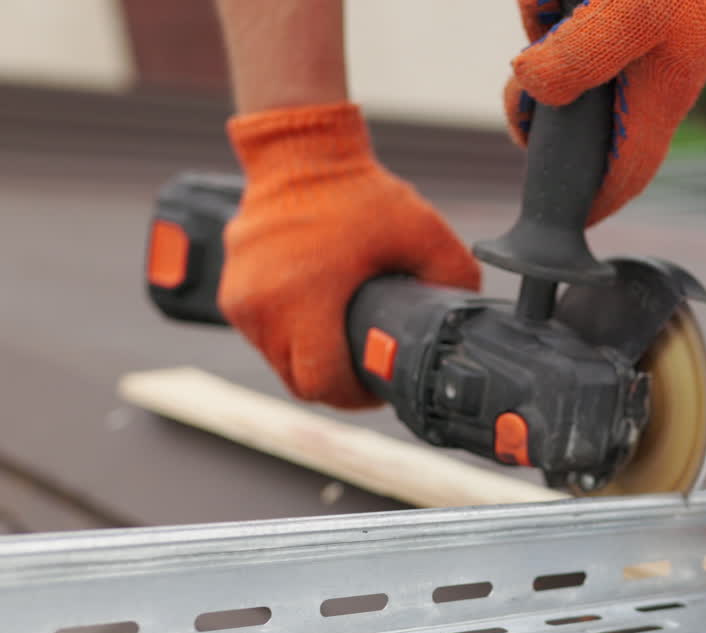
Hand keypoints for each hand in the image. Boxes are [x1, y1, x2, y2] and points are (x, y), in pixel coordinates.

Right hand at [218, 102, 480, 408]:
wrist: (300, 154)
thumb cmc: (360, 194)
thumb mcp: (425, 233)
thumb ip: (453, 278)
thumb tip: (466, 318)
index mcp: (307, 297)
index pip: (323, 383)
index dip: (356, 396)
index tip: (378, 386)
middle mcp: (263, 305)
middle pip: (298, 381)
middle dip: (335, 384)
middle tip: (365, 370)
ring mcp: (241, 300)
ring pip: (278, 362)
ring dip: (309, 362)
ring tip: (342, 343)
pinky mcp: (231, 292)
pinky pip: (262, 337)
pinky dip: (289, 338)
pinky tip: (318, 321)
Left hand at [504, 0, 705, 225]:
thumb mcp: (630, 13)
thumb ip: (579, 59)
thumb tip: (533, 92)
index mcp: (660, 97)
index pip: (624, 176)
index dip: (588, 206)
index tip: (550, 222)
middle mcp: (645, 75)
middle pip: (577, 119)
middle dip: (541, 106)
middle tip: (525, 90)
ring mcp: (628, 37)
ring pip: (562, 58)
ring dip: (546, 28)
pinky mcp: (614, 4)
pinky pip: (564, 12)